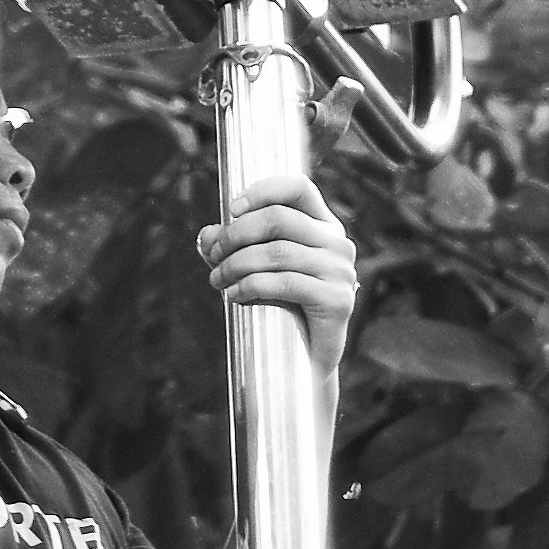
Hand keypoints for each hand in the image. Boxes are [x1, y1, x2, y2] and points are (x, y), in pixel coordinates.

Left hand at [201, 180, 355, 380]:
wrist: (303, 361)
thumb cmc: (279, 307)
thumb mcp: (253, 269)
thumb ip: (231, 248)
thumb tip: (207, 234)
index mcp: (322, 226)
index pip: (298, 187)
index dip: (262, 190)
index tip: (230, 209)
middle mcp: (337, 243)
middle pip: (279, 218)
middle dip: (236, 234)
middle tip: (213, 256)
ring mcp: (341, 271)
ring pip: (277, 252)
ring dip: (236, 264)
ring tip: (217, 280)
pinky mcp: (338, 300)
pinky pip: (285, 283)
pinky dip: (250, 286)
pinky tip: (233, 296)